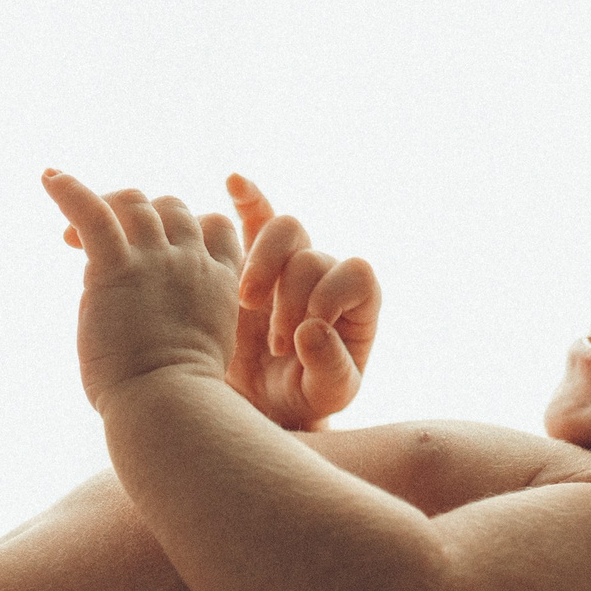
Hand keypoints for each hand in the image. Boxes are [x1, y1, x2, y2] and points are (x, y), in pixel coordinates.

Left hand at [45, 170, 245, 412]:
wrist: (167, 405)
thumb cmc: (179, 397)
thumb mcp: (202, 348)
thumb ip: (186, 315)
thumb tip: (149, 310)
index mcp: (219, 282)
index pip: (212, 224)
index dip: (187, 225)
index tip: (158, 245)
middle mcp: (191, 262)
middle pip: (172, 207)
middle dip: (141, 215)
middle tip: (104, 243)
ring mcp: (157, 261)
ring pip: (136, 204)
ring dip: (107, 207)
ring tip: (72, 237)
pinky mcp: (118, 268)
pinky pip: (94, 213)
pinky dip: (70, 191)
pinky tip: (49, 179)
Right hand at [222, 175, 379, 429]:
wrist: (258, 407)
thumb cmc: (303, 402)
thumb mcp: (327, 396)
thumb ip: (329, 366)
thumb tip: (312, 330)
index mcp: (357, 305)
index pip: (356, 274)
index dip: (328, 298)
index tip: (299, 339)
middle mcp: (325, 276)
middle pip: (312, 254)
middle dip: (289, 297)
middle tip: (271, 343)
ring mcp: (287, 265)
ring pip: (283, 230)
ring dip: (261, 264)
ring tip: (244, 305)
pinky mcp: (250, 261)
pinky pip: (254, 216)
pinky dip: (247, 197)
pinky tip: (234, 183)